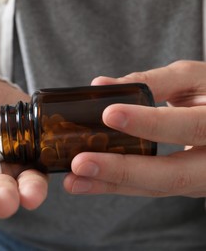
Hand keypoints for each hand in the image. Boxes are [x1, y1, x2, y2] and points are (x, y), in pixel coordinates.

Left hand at [64, 60, 205, 196]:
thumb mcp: (192, 79)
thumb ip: (152, 81)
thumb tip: (101, 84)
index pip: (190, 126)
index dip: (151, 123)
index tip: (109, 114)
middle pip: (173, 174)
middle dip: (122, 171)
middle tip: (80, 163)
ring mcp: (202, 180)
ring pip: (158, 188)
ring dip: (111, 185)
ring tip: (74, 181)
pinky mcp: (186, 186)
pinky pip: (151, 189)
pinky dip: (118, 185)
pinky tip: (88, 181)